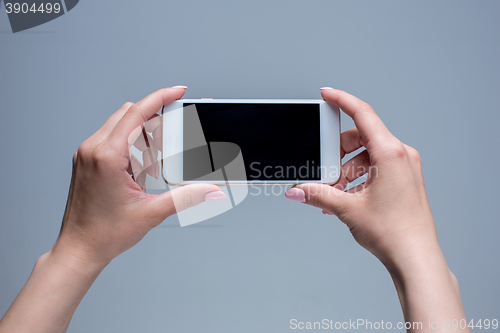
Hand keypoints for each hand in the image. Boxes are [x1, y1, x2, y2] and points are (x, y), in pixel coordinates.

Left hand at [53, 86, 225, 267]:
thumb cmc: (104, 233)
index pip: (136, 113)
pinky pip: (111, 140)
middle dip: (153, 122)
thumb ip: (187, 197)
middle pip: (129, 115)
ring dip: (142, 138)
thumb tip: (211, 190)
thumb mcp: (152, 212)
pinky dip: (130, 147)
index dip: (160, 98)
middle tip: (170, 142)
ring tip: (151, 168)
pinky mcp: (86, 161)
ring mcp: (86, 155)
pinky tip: (139, 172)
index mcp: (107, 156)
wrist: (79, 249)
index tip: (177, 92)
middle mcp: (92, 150)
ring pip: (120, 126)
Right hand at [285, 88, 468, 331]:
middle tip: (323, 170)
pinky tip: (345, 198)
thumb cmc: (394, 232)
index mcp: (391, 153)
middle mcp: (401, 155)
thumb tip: (297, 189)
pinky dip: (357, 178)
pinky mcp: (403, 179)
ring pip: (366, 156)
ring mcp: (404, 167)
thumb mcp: (348, 208)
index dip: (342, 100)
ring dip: (345, 171)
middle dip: (337, 153)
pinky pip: (375, 168)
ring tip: (334, 194)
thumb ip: (318, 194)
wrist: (415, 258)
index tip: (327, 94)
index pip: (363, 115)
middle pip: (361, 138)